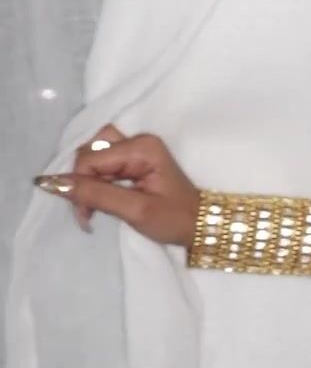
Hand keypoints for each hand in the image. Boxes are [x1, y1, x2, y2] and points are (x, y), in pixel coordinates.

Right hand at [34, 124, 198, 244]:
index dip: (79, 185)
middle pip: (90, 151)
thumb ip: (96, 194)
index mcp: (142, 147)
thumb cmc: (174, 219)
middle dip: (81, 181)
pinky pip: (102, 163)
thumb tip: (53, 183)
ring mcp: (137, 149)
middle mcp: (138, 141)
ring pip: (93, 155)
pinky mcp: (134, 160)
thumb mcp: (135, 210)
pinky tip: (99, 199)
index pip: (90, 158)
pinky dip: (95, 181)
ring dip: (86, 181)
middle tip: (88, 211)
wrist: (201, 225)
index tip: (86, 215)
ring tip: (92, 207)